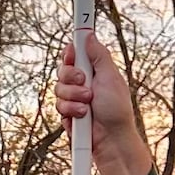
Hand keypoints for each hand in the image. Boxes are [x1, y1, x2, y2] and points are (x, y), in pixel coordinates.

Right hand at [54, 34, 153, 174]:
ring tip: (87, 106)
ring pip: (58, 90)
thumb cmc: (117, 110)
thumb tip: (89, 35)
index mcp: (93, 70)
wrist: (111, 140)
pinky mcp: (68, 115)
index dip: (71, 53)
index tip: (73, 54)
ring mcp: (73, 99)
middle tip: (85, 84)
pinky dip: (70, 112)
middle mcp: (81, 83)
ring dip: (72, 98)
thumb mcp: (110, 77)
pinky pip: (58, 108)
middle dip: (71, 78)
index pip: (74, 54)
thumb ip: (99, 55)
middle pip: (62, 70)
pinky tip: (81, 118)